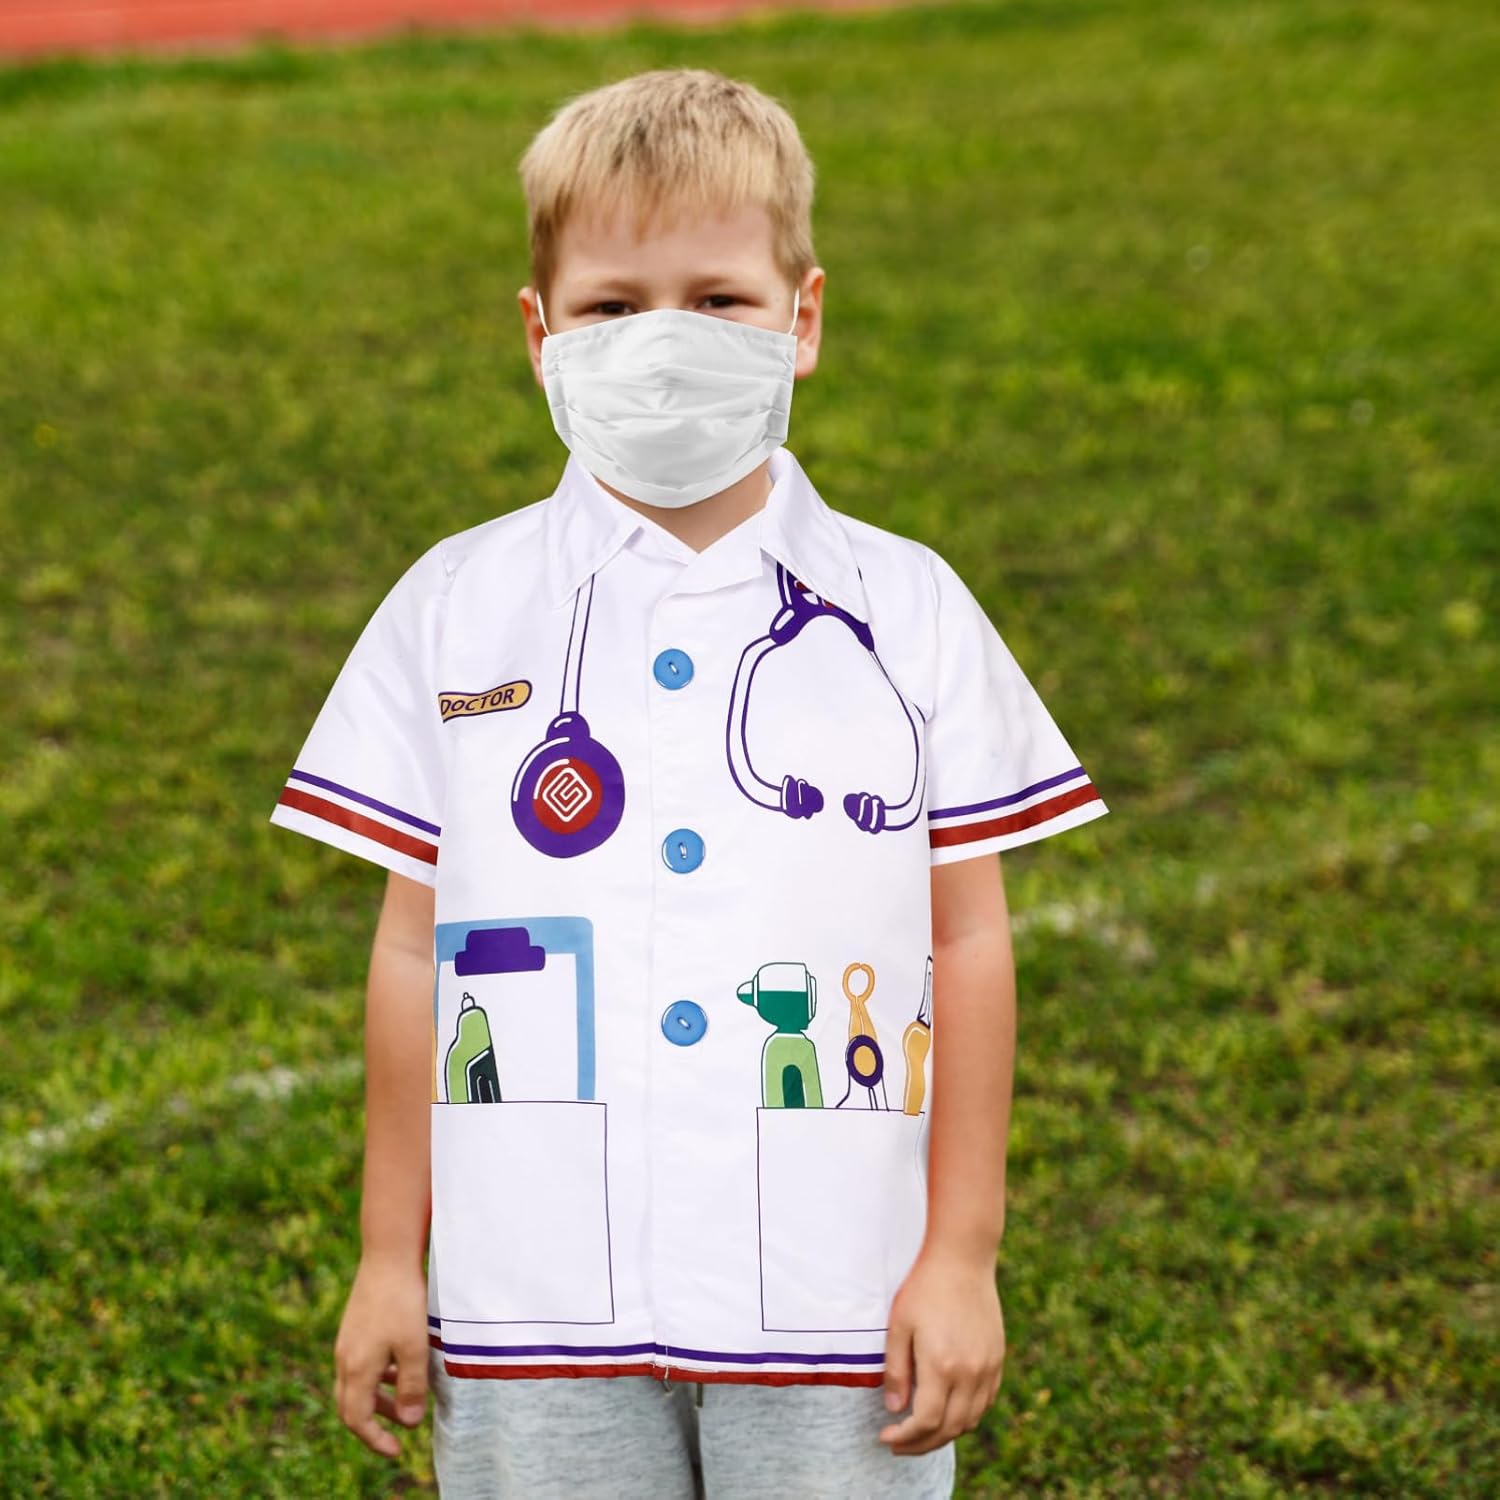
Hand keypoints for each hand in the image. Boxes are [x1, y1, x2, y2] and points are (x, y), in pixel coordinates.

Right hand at [334, 1255, 430, 1458]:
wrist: (388, 1256)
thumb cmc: (403, 1301)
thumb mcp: (414, 1347)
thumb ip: (412, 1387)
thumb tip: (409, 1423)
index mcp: (356, 1369)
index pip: (357, 1419)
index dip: (375, 1440)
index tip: (396, 1452)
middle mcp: (345, 1359)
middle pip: (351, 1406)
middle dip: (374, 1425)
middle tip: (398, 1436)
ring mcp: (347, 1342)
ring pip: (356, 1385)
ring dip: (379, 1400)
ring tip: (406, 1404)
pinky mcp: (354, 1328)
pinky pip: (360, 1365)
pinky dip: (377, 1377)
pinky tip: (399, 1370)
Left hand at [879, 1245, 1005, 1455]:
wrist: (962, 1259)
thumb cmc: (924, 1288)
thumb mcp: (899, 1325)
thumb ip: (897, 1371)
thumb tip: (896, 1409)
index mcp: (942, 1365)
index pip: (926, 1422)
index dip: (906, 1437)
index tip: (886, 1436)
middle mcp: (970, 1373)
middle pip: (949, 1429)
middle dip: (922, 1444)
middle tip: (899, 1444)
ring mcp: (988, 1367)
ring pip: (970, 1420)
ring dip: (945, 1434)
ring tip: (921, 1433)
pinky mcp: (997, 1359)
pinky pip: (985, 1402)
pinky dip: (967, 1416)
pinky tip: (948, 1412)